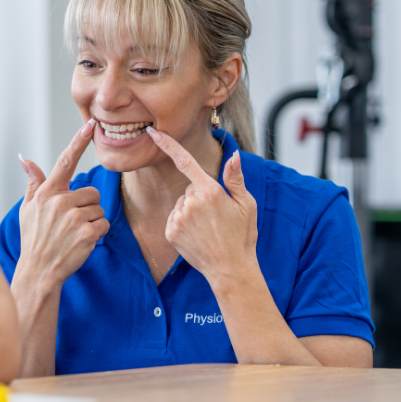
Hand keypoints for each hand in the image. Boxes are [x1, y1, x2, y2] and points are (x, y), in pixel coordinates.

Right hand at [15, 119, 109, 286]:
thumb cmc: (33, 239)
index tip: (89, 125)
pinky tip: (81, 242)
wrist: (38, 271)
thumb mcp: (28, 208)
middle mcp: (60, 202)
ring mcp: (74, 218)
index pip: (64, 161)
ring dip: (92, 220)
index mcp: (47, 193)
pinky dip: (97, 233)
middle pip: (91, 192)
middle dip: (87, 206)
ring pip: (99, 208)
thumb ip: (33, 182)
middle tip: (70, 223)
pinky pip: (104, 224)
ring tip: (73, 233)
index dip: (78, 142)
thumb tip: (24, 159)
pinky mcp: (88, 233)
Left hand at [145, 127, 258, 286]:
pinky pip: (174, 218)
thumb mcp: (247, 205)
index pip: (185, 161)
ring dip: (191, 211)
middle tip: (217, 217)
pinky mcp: (170, 231)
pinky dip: (183, 223)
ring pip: (182, 204)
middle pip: (190, 189)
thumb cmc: (242, 237)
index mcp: (210, 191)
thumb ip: (235, 179)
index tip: (153, 132)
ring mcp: (179, 218)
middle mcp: (191, 203)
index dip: (168, 144)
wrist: (230, 269)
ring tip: (208, 228)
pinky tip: (197, 235)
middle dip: (201, 197)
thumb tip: (233, 155)